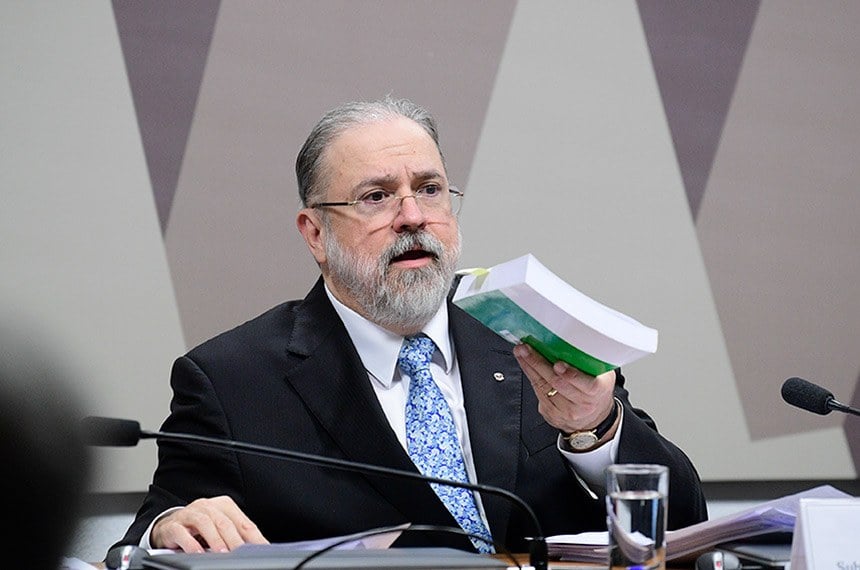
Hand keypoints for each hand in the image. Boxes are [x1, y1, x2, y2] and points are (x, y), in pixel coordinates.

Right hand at [150, 495, 268, 552]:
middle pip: (225, 522)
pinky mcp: (173, 525)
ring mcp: (189, 513)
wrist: (168, 526)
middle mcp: (207, 506)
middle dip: (235, 539)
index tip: (262, 549)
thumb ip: (237, 536)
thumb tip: (258, 548)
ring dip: (215, 539)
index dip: (254, 537)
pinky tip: (197, 553)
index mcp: (224, 506)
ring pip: (205, 523)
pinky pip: (182, 532)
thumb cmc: (199, 530)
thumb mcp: (220, 530)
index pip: (243, 522)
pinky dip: (191, 543)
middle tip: (241, 553)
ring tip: (222, 553)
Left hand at [514, 343, 616, 435]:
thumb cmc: (596, 390)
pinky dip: (530, 375)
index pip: (587, 385)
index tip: (558, 365)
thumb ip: (593, 361)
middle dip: (539, 364)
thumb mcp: (604, 375)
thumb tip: (577, 337)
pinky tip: (525, 364)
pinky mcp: (551, 414)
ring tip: (521, 352)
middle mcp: (582, 403)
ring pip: (544, 387)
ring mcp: (566, 411)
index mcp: (598, 391)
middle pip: (557, 383)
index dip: (571, 375)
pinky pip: (538, 392)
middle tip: (527, 349)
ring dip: (529, 367)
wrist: (592, 417)